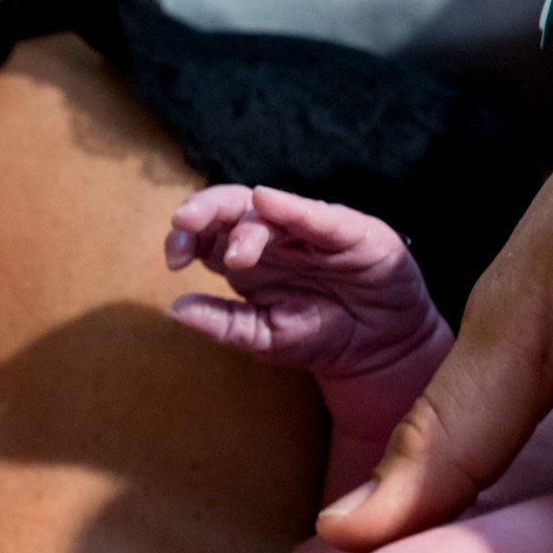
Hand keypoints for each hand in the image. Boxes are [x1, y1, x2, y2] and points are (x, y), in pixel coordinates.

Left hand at [163, 184, 441, 377]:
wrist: (379, 349)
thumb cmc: (318, 335)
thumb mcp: (262, 337)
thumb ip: (222, 322)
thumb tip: (175, 308)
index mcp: (244, 258)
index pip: (206, 233)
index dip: (186, 237)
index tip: (173, 260)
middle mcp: (273, 237)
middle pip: (231, 208)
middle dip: (205, 210)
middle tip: (184, 224)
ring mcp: (309, 230)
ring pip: (270, 210)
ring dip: (248, 225)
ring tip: (237, 253)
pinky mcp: (348, 232)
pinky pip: (318, 216)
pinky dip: (293, 208)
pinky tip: (269, 202)